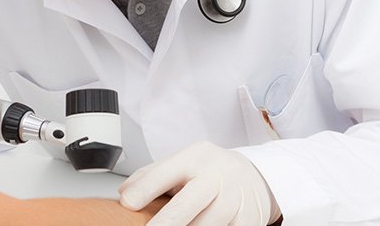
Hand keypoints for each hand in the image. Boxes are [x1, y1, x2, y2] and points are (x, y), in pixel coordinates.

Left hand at [118, 141, 280, 225]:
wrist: (256, 176)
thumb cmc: (210, 171)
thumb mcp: (183, 163)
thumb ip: (151, 175)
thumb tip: (123, 193)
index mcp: (195, 158)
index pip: (165, 172)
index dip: (145, 189)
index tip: (127, 203)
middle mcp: (216, 177)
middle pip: (188, 204)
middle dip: (167, 222)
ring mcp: (234, 200)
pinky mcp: (249, 220)